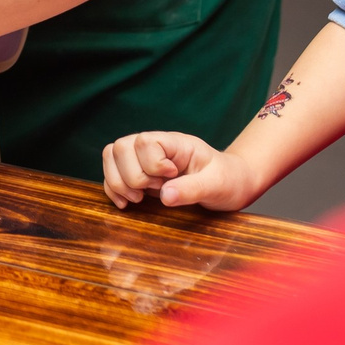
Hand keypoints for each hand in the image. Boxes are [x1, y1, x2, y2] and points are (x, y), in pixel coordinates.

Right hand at [101, 131, 263, 210]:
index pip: (145, 141)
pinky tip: (126, 203)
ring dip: (118, 181)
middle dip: (132, 176)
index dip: (151, 164)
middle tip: (152, 192)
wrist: (232, 185)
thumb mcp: (217, 185)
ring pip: (111, 156)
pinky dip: (113, 189)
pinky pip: (113, 173)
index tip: (172, 177)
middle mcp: (156, 148)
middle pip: (121, 147)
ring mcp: (145, 160)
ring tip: (139, 198)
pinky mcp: (140, 174)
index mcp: (176, 143)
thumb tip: (165, 196)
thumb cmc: (228, 180)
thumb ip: (192, 189)